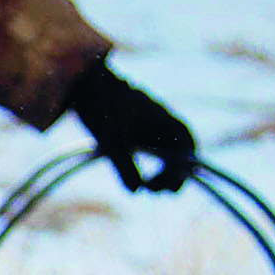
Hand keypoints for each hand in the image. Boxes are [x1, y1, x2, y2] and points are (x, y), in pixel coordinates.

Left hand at [64, 63, 195, 193]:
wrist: (86, 83)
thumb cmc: (102, 108)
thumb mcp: (112, 141)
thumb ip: (125, 166)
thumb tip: (135, 190)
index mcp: (169, 124)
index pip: (188, 154)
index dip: (180, 174)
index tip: (162, 188)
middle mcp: (167, 124)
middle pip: (180, 155)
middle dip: (171, 176)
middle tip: (152, 191)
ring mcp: (154, 125)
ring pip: (167, 153)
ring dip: (161, 172)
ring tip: (146, 187)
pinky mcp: (140, 126)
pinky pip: (153, 149)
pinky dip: (150, 163)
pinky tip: (137, 175)